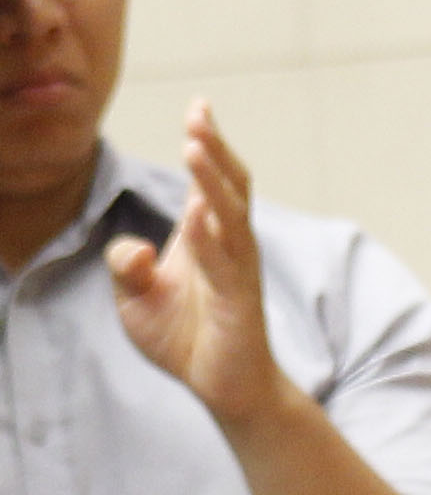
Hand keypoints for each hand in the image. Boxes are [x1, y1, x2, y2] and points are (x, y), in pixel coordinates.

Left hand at [109, 101, 286, 433]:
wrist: (225, 388)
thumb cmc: (185, 338)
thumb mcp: (135, 296)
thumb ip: (126, 265)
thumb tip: (135, 247)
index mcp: (206, 238)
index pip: (213, 181)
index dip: (208, 143)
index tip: (199, 106)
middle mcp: (229, 247)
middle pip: (229, 186)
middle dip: (213, 148)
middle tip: (197, 113)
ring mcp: (237, 273)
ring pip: (229, 216)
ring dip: (211, 180)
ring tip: (193, 146)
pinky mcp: (239, 303)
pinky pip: (226, 263)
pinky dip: (212, 236)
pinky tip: (199, 212)